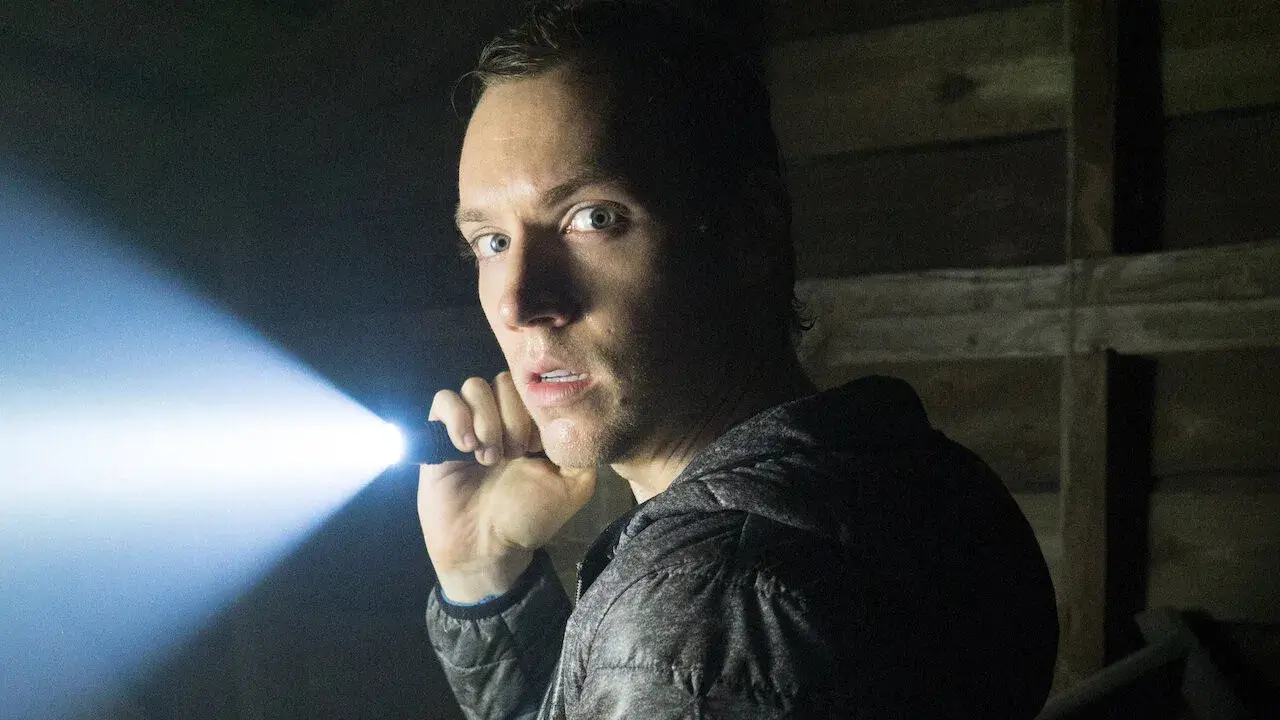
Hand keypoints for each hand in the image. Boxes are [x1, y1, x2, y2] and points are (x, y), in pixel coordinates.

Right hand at [419, 371, 596, 601]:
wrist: (485, 549)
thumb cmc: (527, 520)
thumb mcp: (572, 488)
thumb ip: (581, 451)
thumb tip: (581, 418)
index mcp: (531, 426)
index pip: (533, 385)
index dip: (536, 410)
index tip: (538, 447)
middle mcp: (500, 420)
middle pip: (504, 380)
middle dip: (512, 418)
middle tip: (513, 455)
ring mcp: (469, 424)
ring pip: (474, 386)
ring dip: (485, 420)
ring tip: (489, 458)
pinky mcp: (438, 435)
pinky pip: (443, 400)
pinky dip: (456, 418)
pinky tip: (465, 448)